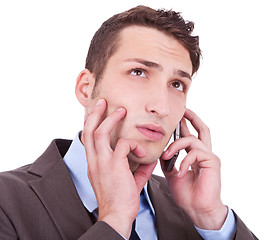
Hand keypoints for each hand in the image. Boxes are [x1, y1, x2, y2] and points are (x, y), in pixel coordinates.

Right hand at [82, 99, 156, 237]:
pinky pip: (124, 144)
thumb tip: (149, 159)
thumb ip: (136, 168)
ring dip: (111, 118)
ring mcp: (102, 161)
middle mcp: (94, 161)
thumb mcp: (127, 181)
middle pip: (89, 130)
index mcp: (95, 164)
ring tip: (121, 111)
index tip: (97, 114)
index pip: (88, 139)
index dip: (90, 124)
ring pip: (100, 131)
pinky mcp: (113, 164)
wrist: (117, 215)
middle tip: (103, 102)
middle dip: (95, 113)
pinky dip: (135, 145)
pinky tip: (142, 154)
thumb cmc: (121, 200)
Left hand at [160, 109, 227, 229]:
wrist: (198, 210)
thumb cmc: (188, 195)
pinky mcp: (212, 162)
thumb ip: (169, 162)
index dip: (185, 125)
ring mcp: (209, 157)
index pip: (191, 136)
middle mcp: (204, 154)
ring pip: (192, 139)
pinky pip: (195, 152)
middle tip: (184, 111)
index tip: (178, 117)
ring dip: (176, 145)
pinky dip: (185, 161)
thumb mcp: (173, 175)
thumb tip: (161, 153)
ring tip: (167, 155)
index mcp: (196, 156)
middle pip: (202, 129)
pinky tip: (181, 172)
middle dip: (193, 118)